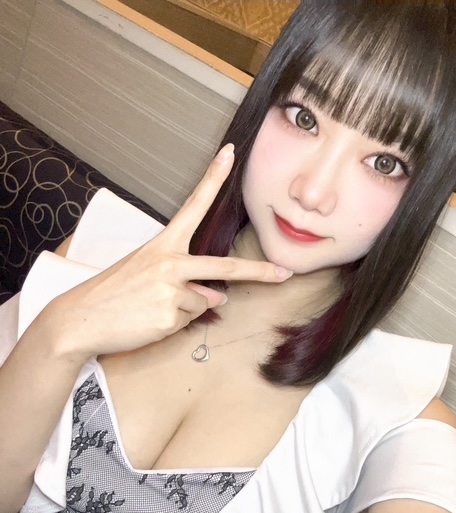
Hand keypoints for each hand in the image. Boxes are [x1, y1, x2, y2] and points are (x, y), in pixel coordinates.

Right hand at [48, 144, 291, 358]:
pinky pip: (188, 320)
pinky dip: (175, 323)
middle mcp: (170, 263)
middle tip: (284, 273)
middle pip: (224, 267)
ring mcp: (171, 290)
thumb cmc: (112, 293)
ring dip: (186, 308)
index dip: (213, 179)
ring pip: (203, 302)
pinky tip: (149, 320)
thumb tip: (218, 297)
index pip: (193, 206)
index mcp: (162, 245)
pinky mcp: (170, 315)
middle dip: (258, 272)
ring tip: (150, 307)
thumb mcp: (147, 275)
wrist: (80, 319)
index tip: (230, 154)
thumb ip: (184, 280)